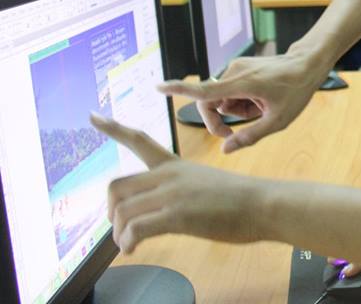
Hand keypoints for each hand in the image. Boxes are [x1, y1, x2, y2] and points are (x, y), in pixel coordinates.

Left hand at [90, 114, 261, 252]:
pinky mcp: (177, 215)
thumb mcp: (205, 183)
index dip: (113, 129)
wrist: (263, 204)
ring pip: (121, 211)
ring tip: (128, 245)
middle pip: (117, 186)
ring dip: (118, 233)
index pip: (139, 140)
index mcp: (176, 165)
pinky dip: (128, 242)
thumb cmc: (241, 199)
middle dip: (110, 211)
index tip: (93, 116)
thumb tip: (163, 210)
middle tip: (120, 227)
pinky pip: (135, 229)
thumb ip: (180, 190)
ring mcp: (172, 194)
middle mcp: (169, 175)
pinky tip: (133, 249)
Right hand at [159, 50, 322, 152]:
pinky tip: (259, 101)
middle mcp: (234, 73)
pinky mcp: (240, 67)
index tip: (158, 87)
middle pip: (208, 102)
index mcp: (241, 84)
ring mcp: (236, 68)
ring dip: (235, 110)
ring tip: (260, 109)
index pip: (203, 89)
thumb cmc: (296, 91)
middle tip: (233, 134)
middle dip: (218, 120)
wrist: (307, 64)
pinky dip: (240, 100)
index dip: (179, 90)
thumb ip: (250, 137)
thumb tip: (225, 149)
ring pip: (221, 98)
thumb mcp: (278, 121)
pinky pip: (230, 90)